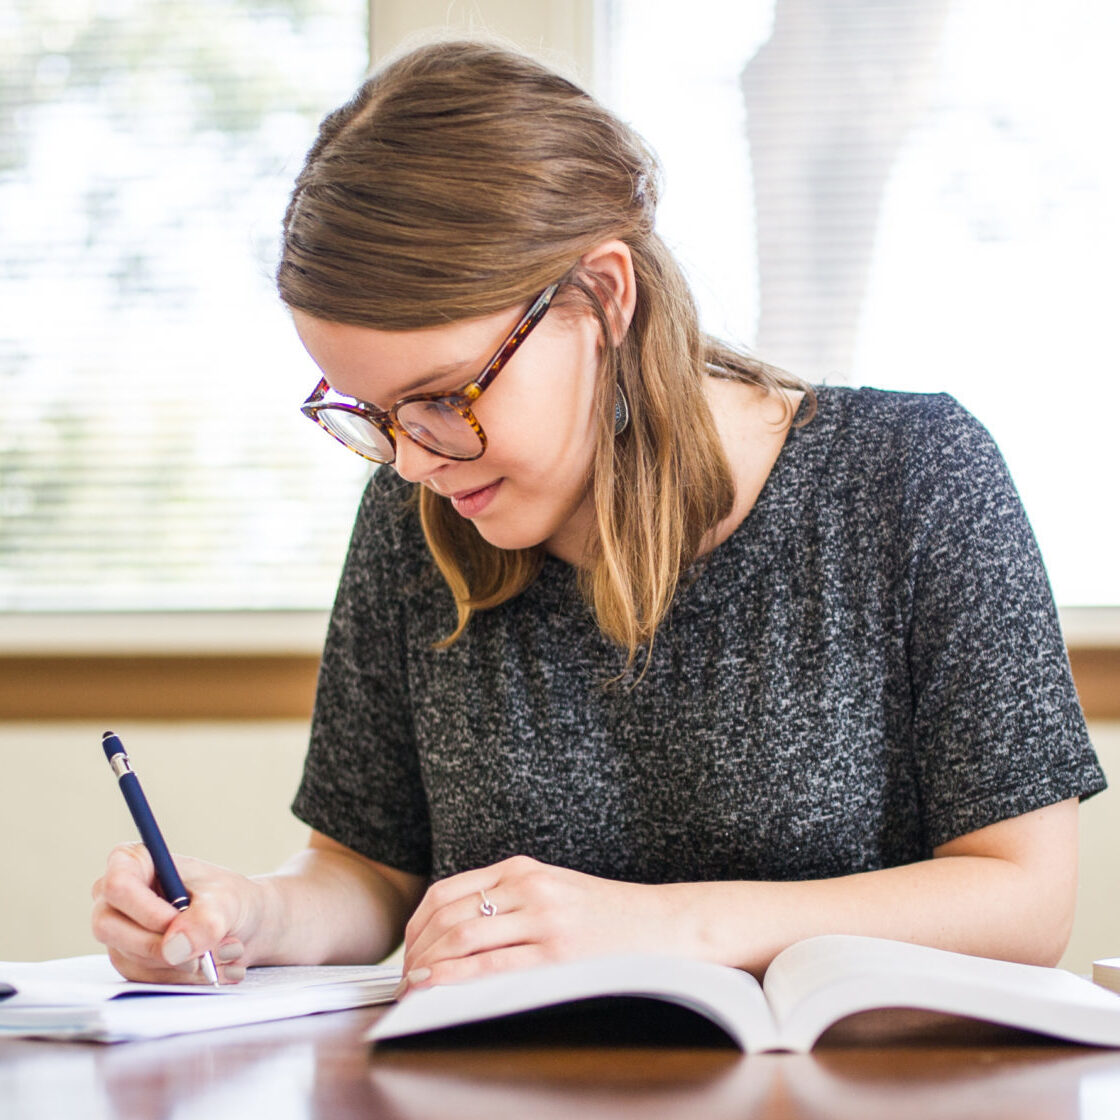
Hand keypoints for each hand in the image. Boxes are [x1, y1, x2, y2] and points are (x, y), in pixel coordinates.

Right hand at [91, 842, 266, 983]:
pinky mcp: (130, 962)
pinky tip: (213, 966)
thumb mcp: (225, 900)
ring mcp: (119, 934)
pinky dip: (183, 979)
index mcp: (134, 864)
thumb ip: (204, 919)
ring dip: (182, 964)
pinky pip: (145, 980)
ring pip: (131, 959)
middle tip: (202, 949)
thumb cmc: (227, 899)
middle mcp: (116, 900)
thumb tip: (175, 948)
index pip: (118, 886)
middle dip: (161, 945)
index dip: (146, 910)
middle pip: (110, 928)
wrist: (240, 926)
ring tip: (223, 950)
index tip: (177, 920)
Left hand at [399, 856, 690, 992]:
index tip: (407, 951)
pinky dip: (455, 979)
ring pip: (463, 939)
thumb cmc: (608, 915)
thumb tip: (455, 932)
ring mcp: (544, 919)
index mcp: (523, 869)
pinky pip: (492, 966)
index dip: (416, 925)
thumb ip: (510, 899)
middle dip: (415, 951)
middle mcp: (529, 887)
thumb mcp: (554, 889)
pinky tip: (438, 989)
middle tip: (402, 979)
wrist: (665, 924)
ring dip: (428, 967)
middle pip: (448, 916)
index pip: (446, 892)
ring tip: (414, 990)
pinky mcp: (558, 953)